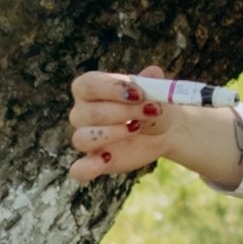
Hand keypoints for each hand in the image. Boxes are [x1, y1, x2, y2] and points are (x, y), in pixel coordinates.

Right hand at [66, 68, 242, 188]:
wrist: (163, 129)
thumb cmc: (151, 104)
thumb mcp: (152, 91)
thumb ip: (150, 82)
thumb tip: (153, 72)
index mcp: (88, 89)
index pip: (88, 85)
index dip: (113, 89)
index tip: (139, 93)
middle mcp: (81, 113)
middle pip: (91, 113)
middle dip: (124, 111)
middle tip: (150, 111)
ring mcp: (85, 138)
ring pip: (82, 138)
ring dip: (112, 134)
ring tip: (137, 128)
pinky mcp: (94, 163)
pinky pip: (79, 170)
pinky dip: (88, 168)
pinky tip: (107, 159)